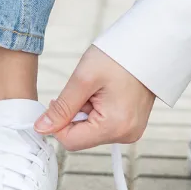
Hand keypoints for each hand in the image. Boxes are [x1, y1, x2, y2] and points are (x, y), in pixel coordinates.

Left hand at [34, 45, 155, 149]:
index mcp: (115, 127)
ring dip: (87, 111)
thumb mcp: (83, 79)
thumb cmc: (120, 57)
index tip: (61, 100)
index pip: (70, 141)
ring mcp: (130, 131)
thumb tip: (42, 128)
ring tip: (100, 89)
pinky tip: (106, 94)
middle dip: (76, 114)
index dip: (58, 123)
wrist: (148, 48)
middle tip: (87, 90)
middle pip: (81, 137)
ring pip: (90, 130)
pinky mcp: (131, 125)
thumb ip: (61, 108)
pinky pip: (103, 125)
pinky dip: (98, 110)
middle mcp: (126, 135)